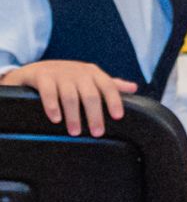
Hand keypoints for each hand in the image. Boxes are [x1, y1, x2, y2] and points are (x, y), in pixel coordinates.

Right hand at [1, 60, 137, 136]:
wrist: (37, 69)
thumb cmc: (69, 77)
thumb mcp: (90, 79)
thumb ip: (111, 85)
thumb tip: (134, 88)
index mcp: (92, 73)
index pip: (108, 86)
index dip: (114, 101)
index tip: (118, 117)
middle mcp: (78, 72)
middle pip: (90, 94)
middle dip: (95, 115)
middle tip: (97, 133)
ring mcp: (59, 73)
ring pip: (70, 96)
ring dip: (74, 115)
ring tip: (75, 132)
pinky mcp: (42, 76)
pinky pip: (48, 92)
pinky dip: (52, 106)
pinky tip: (56, 119)